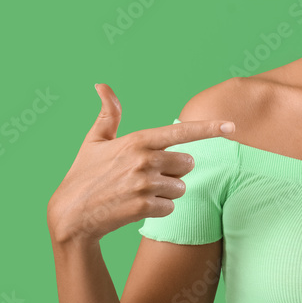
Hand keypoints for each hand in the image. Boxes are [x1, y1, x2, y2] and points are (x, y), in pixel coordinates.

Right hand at [46, 83, 232, 244]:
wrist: (69, 217)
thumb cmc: (83, 175)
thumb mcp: (94, 141)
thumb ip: (108, 114)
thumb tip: (102, 85)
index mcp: (137, 140)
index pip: (181, 132)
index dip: (209, 129)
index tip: (232, 127)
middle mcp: (144, 159)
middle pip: (187, 163)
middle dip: (174, 171)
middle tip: (147, 176)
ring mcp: (145, 184)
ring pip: (181, 187)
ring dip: (167, 192)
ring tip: (139, 192)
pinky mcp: (144, 207)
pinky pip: (171, 207)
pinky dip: (158, 209)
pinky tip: (137, 207)